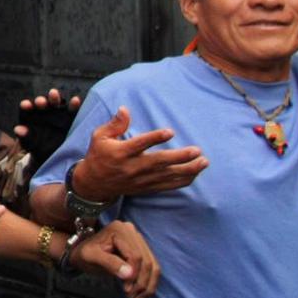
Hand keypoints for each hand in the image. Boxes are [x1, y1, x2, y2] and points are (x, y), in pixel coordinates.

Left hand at [13, 88, 81, 167]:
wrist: (52, 155)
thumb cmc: (37, 147)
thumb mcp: (30, 144)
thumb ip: (24, 136)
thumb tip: (18, 129)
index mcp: (30, 115)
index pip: (27, 108)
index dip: (26, 105)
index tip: (26, 105)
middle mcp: (43, 110)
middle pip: (42, 102)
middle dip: (41, 101)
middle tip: (40, 102)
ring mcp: (57, 111)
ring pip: (56, 102)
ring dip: (54, 98)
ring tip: (53, 94)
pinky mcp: (70, 116)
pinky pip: (72, 110)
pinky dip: (73, 105)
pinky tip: (75, 100)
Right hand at [70, 106, 206, 199]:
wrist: (94, 183)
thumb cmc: (98, 155)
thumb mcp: (99, 136)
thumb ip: (115, 124)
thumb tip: (125, 109)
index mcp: (121, 152)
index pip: (140, 144)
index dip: (155, 138)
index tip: (170, 132)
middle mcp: (132, 167)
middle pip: (159, 162)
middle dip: (180, 157)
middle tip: (197, 150)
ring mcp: (141, 179)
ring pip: (167, 175)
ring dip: (187, 169)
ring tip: (203, 162)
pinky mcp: (146, 187)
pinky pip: (167, 186)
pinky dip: (182, 181)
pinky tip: (195, 173)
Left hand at [75, 220, 158, 297]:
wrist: (82, 252)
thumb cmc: (84, 254)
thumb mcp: (91, 257)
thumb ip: (109, 263)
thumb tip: (129, 274)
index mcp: (119, 229)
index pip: (135, 256)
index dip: (133, 275)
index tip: (127, 290)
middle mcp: (131, 231)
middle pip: (146, 261)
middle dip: (142, 282)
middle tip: (132, 297)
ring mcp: (137, 239)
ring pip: (152, 265)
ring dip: (148, 284)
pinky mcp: (141, 248)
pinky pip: (151, 266)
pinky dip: (149, 282)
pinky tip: (141, 293)